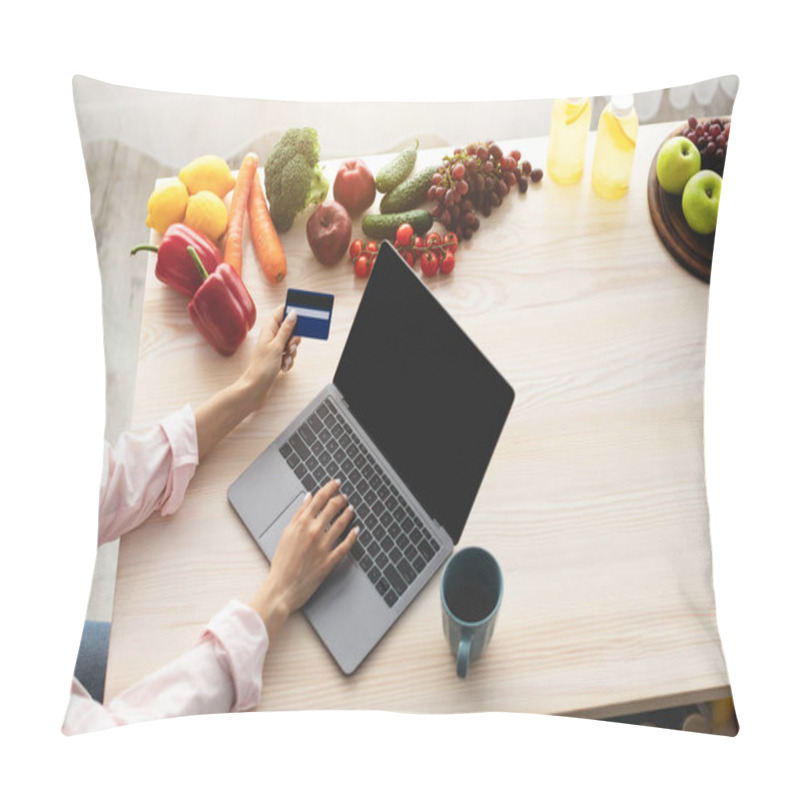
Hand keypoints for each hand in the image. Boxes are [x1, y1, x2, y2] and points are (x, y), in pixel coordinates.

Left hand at [193, 305, 300, 459]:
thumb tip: (293, 313)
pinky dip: (289, 361)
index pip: (282, 311)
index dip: (292, 312)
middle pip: (291, 329)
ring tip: (284, 361)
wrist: (256, 387)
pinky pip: (290, 355)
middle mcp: (271, 336)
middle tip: (289, 348)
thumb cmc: (262, 367)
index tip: (302, 316)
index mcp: (269, 328)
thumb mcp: (277, 346)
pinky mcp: (277, 357)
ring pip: (292, 343)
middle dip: (294, 340)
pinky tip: (283, 367)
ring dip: (292, 353)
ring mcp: (275, 347)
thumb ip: (286, 329)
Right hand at [248, 480, 358, 638]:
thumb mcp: (286, 534)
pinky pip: (345, 545)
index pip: (319, 499)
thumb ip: (298, 515)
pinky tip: (356, 530)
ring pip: (341, 523)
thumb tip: (308, 498)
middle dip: (341, 498)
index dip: (330, 488)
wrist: (281, 588)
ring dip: (348, 513)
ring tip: (351, 509)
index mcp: (301, 524)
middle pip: (332, 508)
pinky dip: (352, 536)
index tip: (336, 483)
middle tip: (344, 496)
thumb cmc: (281, 563)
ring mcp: (322, 546)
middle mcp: (313, 532)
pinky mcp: (329, 561)